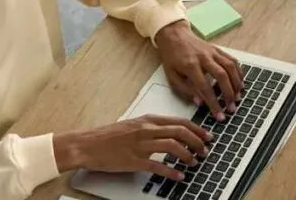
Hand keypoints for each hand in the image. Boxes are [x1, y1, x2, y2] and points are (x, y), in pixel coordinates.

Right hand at [52, 114, 211, 180]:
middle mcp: (147, 130)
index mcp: (149, 120)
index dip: (197, 129)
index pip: (180, 121)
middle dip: (197, 141)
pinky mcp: (134, 160)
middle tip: (205, 150)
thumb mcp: (135, 124)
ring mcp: (141, 145)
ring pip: (173, 146)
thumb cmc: (110, 135)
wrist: (88, 144)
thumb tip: (173, 131)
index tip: (207, 135)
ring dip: (188, 155)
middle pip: (180, 132)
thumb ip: (154, 126)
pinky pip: (157, 166)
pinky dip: (171, 171)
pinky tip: (179, 176)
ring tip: (195, 162)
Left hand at [154, 20, 243, 120]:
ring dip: (236, 84)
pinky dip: (239, 72)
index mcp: (190, 66)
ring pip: (230, 67)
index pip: (205, 88)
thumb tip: (200, 102)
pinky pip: (232, 60)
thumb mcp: (172, 77)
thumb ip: (185, 91)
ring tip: (238, 97)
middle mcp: (204, 58)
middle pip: (222, 76)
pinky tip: (240, 83)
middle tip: (232, 108)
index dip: (213, 103)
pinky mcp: (218, 49)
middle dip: (229, 94)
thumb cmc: (172, 58)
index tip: (219, 116)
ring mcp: (213, 52)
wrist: (174, 36)